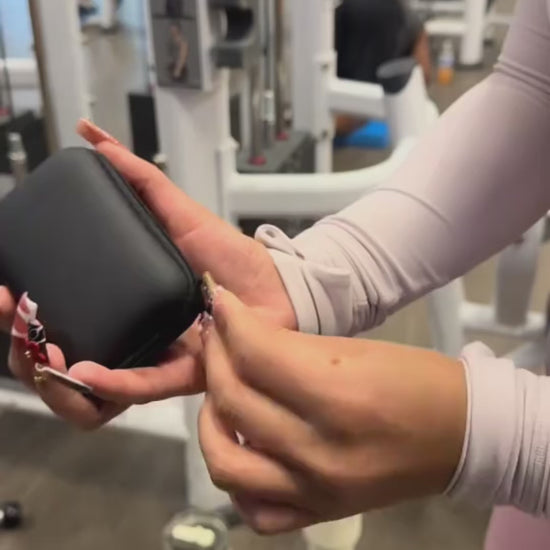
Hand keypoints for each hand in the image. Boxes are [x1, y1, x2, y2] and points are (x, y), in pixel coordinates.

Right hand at [4, 119, 294, 428]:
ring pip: (91, 388)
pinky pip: (143, 387)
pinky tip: (84, 371)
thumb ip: (138, 179)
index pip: (56, 318)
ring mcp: (153, 360)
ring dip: (57, 376)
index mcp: (120, 304)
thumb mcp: (177, 211)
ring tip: (39, 355)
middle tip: (11, 317)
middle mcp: (129, 338)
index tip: (3, 294)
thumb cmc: (226, 254)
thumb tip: (93, 136)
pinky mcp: (184, 374)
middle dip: (25, 350)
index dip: (20, 314)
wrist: (274, 284)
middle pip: (63, 360)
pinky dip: (114, 381)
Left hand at [199, 286, 466, 533]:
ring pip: (225, 463)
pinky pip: (253, 510)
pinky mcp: (318, 514)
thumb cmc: (415, 379)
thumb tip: (240, 332)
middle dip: (214, 357)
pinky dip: (237, 477)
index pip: (256, 355)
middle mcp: (320, 453)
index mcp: (339, 398)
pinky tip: (244, 446)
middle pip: (233, 402)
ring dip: (211, 420)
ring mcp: (316, 493)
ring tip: (223, 394)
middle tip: (216, 336)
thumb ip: (290, 348)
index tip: (219, 301)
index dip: (229, 321)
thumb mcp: (355, 350)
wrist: (460, 436)